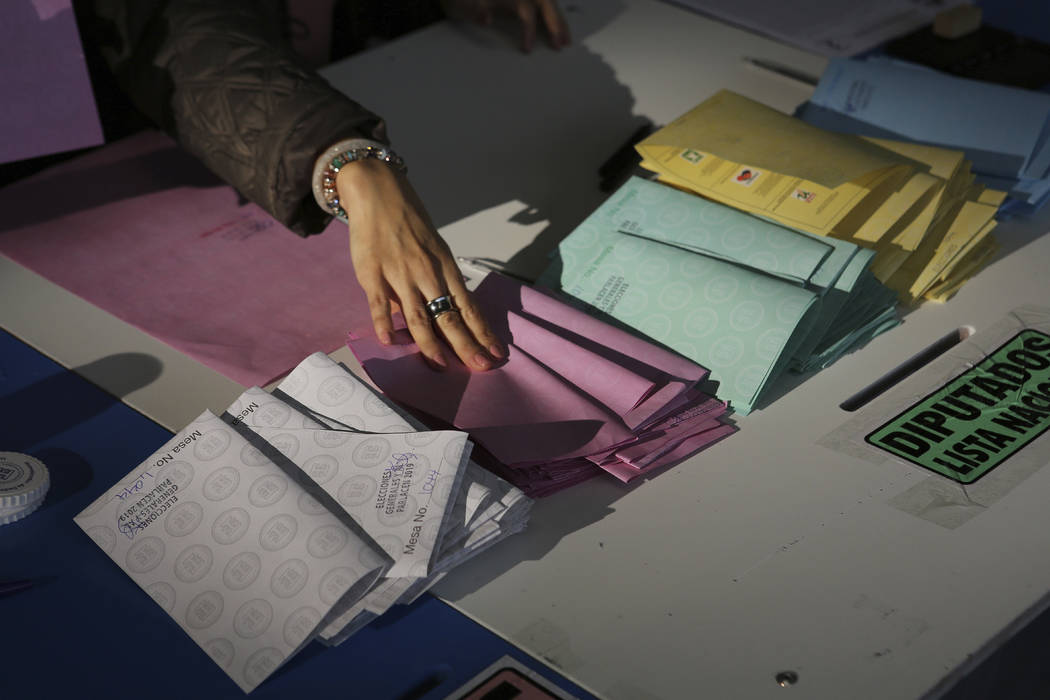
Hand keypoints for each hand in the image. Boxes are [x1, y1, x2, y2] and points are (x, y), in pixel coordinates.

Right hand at [337, 158, 504, 370]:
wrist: (379, 193)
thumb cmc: (409, 222)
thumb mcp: (433, 248)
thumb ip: (435, 281)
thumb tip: (439, 314)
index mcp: (445, 267)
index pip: (468, 306)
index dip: (482, 331)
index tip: (496, 353)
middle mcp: (427, 273)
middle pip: (449, 316)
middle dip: (466, 343)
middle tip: (480, 367)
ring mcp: (400, 274)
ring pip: (418, 316)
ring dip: (431, 343)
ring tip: (442, 365)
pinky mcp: (373, 273)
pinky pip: (380, 303)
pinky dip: (384, 323)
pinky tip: (391, 342)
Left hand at [442, 0, 570, 51]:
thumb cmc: (457, 0)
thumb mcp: (459, 5)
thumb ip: (471, 9)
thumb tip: (486, 17)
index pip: (525, 10)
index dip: (529, 29)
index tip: (527, 50)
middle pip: (545, 3)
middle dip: (555, 24)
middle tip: (561, 46)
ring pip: (548, 4)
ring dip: (559, 22)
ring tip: (567, 42)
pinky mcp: (522, 1)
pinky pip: (544, 7)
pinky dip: (554, 19)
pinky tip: (560, 32)